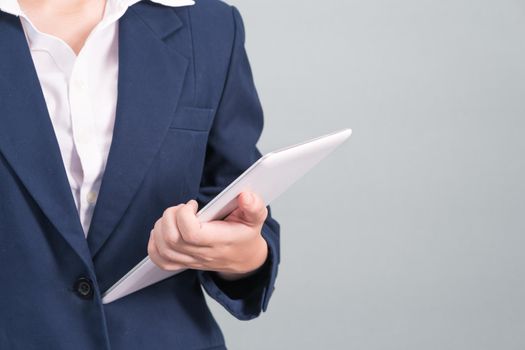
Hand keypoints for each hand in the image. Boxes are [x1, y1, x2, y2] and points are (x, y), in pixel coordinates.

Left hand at [148, 191, 268, 280]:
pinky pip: (161, 260)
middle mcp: (203, 254)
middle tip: (182, 208)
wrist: (245, 258)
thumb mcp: (256, 218)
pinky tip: (162, 231)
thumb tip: (245, 196)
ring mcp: (192, 261)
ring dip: (161, 227)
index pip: (191, 234)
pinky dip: (154, 244)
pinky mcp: (184, 263)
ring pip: (164, 248)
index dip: (185, 215)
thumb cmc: (246, 234)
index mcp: (220, 241)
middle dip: (170, 216)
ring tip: (174, 216)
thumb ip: (254, 206)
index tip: (193, 204)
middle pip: (172, 239)